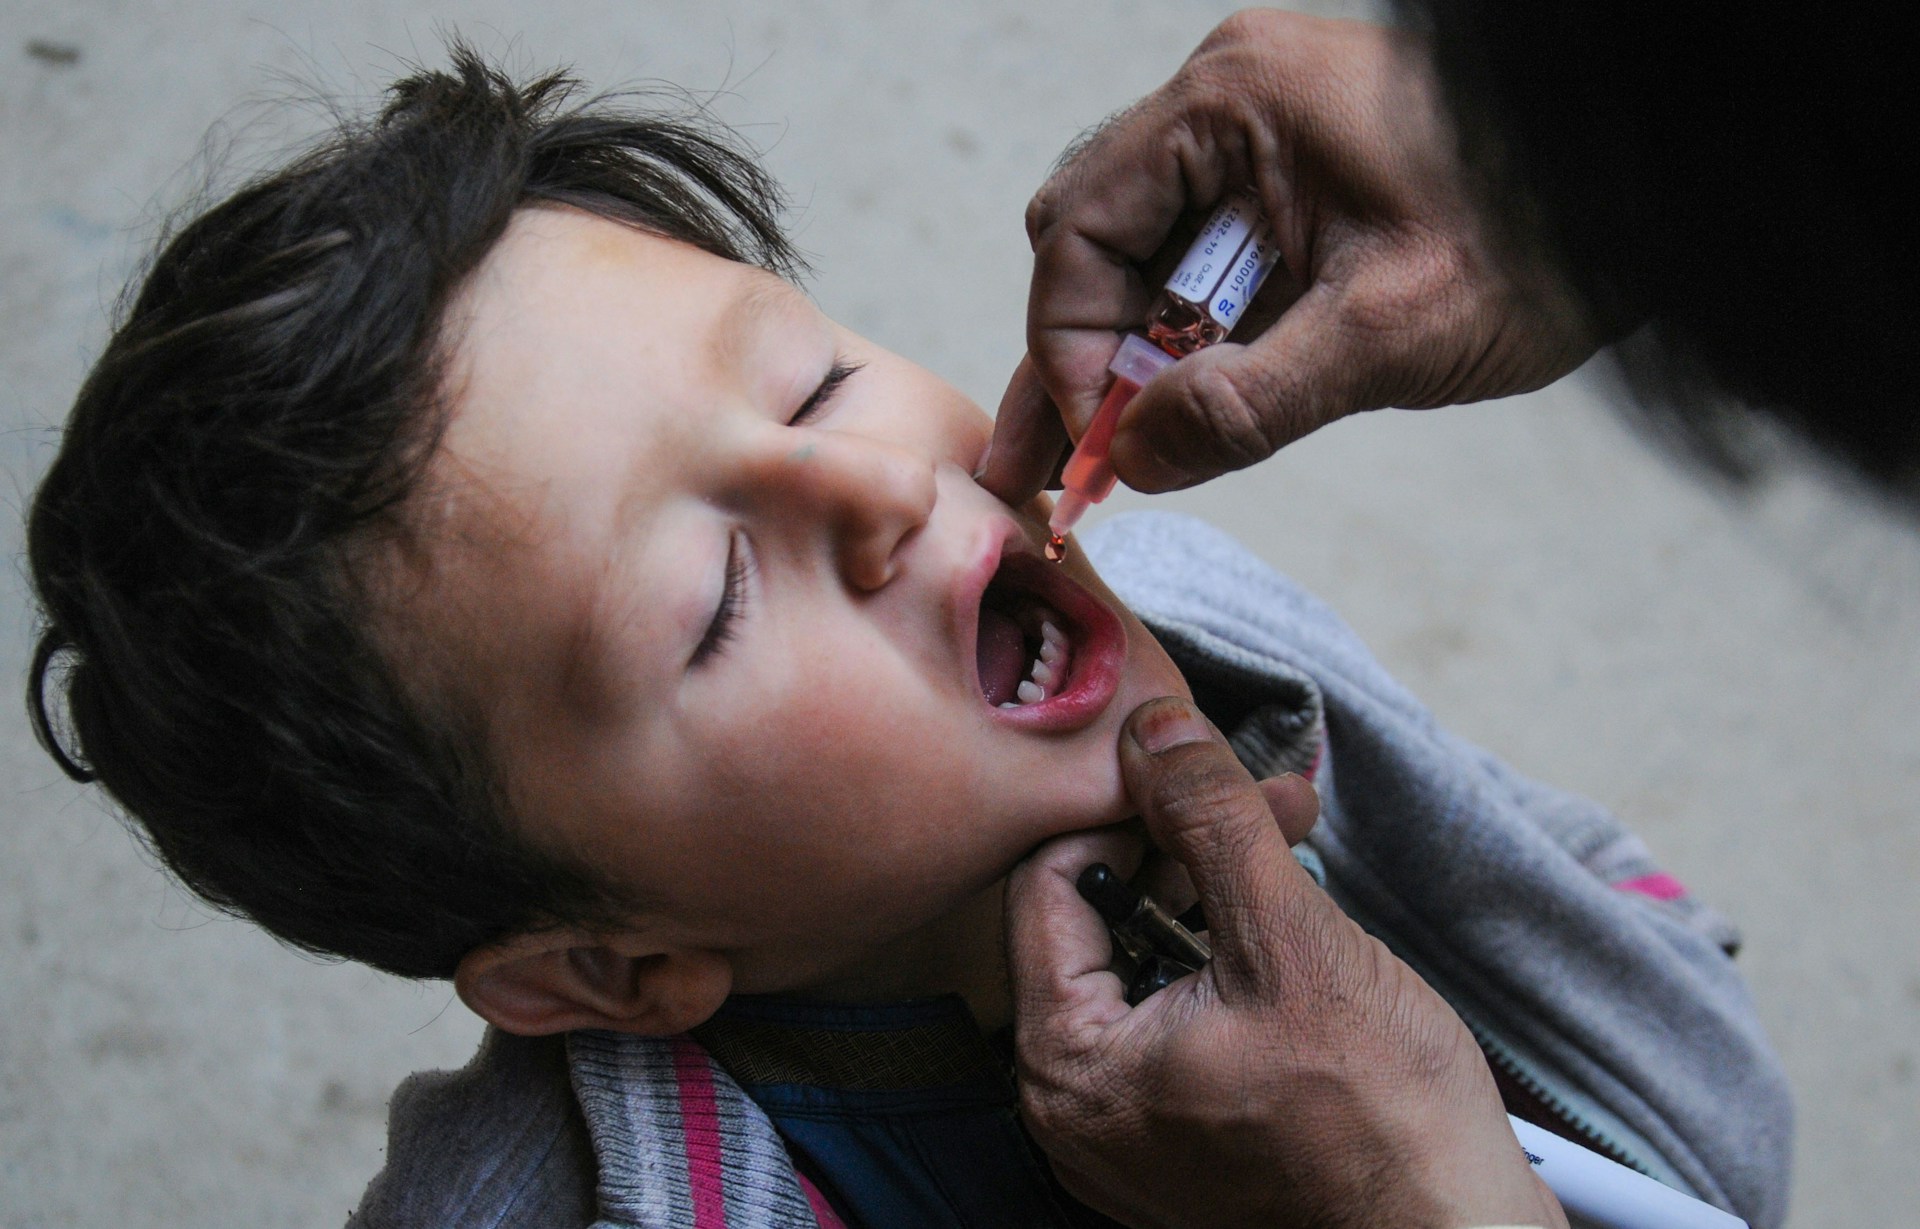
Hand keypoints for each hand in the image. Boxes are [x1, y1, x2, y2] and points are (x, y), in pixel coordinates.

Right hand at [980, 10, 1597, 506]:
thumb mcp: (1389, 335)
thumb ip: (1247, 402)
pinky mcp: (1291, 183)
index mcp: (1232, 102)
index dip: (1066, 348)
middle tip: (1064, 466)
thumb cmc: (1543, 233)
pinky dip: (1180, 342)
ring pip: (1139, 259)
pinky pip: (1201, 265)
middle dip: (1076, 358)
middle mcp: (1227, 104)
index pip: (1080, 232)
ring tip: (1091, 461)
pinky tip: (1165, 415)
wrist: (1652, 190)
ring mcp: (1257, 140)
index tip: (1093, 445)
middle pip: (1092, 240)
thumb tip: (1132, 459)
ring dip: (1123, 359)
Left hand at [1006, 697, 1566, 1228]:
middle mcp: (1072, 1106)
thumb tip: (1153, 725)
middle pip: (1096, 919)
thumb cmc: (1381, 1121)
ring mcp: (1123, 1128)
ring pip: (1143, 959)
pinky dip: (1228, 954)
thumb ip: (1211, 821)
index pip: (1048, 883)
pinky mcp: (1178, 1134)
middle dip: (1189, 843)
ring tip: (1294, 839)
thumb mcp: (1291, 941)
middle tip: (1276, 800)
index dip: (1129, 811)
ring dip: (1218, 887)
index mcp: (1067, 1065)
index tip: (1205, 776)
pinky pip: (1174, 1012)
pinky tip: (1292, 916)